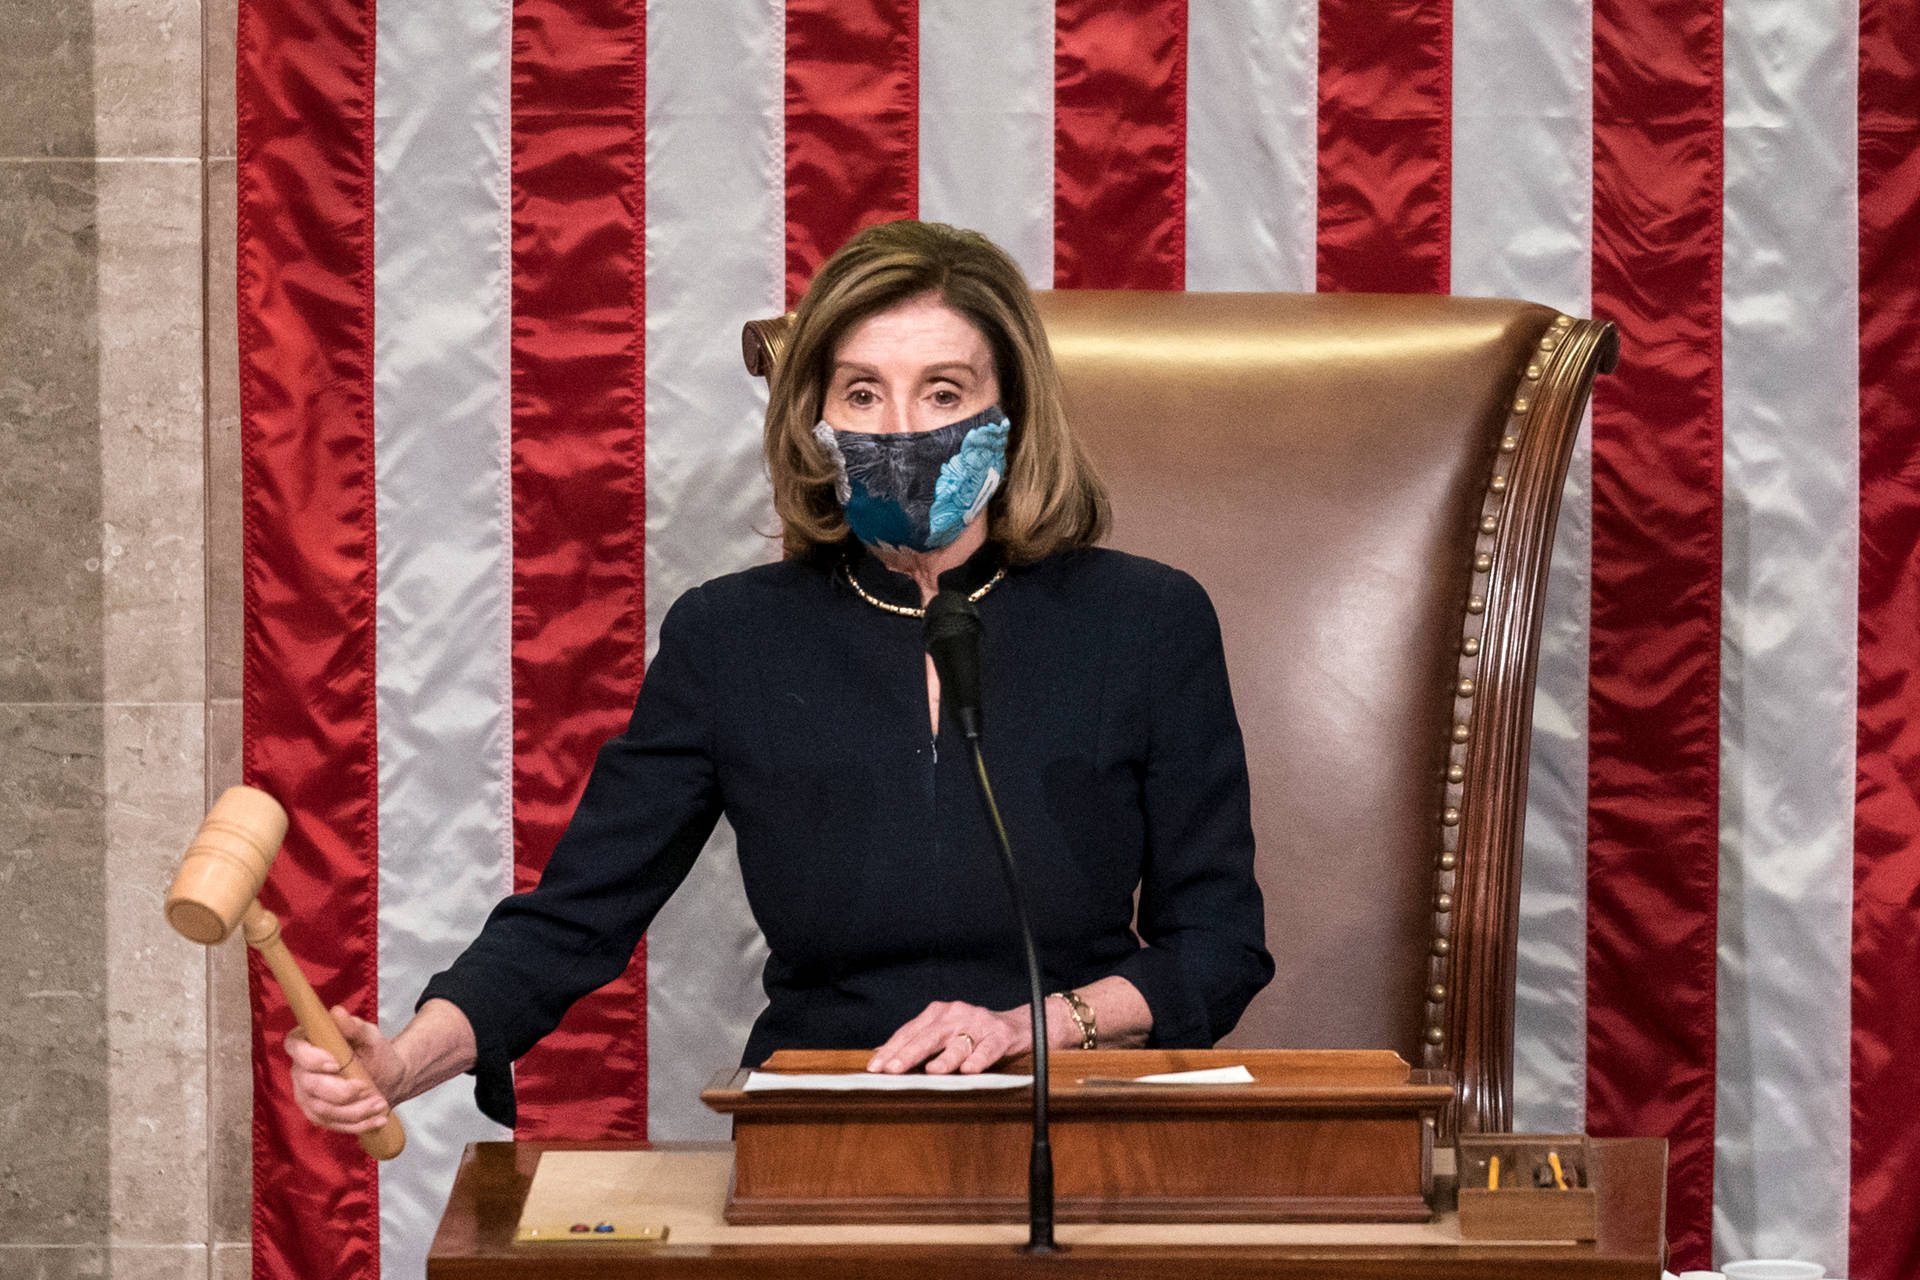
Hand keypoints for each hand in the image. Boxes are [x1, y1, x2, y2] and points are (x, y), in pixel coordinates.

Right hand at [285, 1005, 403, 1134]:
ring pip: (323, 1109)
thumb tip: (337, 1012)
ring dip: (354, 1110)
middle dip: (340, 1091)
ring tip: (380, 1103)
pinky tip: (378, 1119)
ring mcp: (307, 1096)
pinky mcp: (319, 1114)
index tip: (335, 1064)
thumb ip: (353, 1026)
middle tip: (367, 1087)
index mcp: (307, 1044)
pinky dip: (358, 1124)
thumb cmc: (373, 1051)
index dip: (311, 1059)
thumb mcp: (369, 1035)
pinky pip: (334, 1124)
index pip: (295, 1048)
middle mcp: (301, 1071)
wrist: (386, 1076)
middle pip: (310, 1085)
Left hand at [867, 999, 1064, 1074]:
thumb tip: (882, 1058)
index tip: (874, 1067)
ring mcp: (979, 1023)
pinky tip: (970, 1069)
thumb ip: (919, 1043)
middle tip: (892, 1070)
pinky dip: (979, 1058)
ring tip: (931, 1072)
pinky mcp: (1000, 1034)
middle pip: (928, 1036)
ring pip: (958, 1043)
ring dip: (945, 1058)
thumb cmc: (974, 1033)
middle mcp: (956, 1014)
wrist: (1019, 1025)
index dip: (891, 1049)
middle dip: (908, 1054)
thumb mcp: (945, 1034)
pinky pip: (988, 1048)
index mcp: (938, 1013)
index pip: (909, 1032)